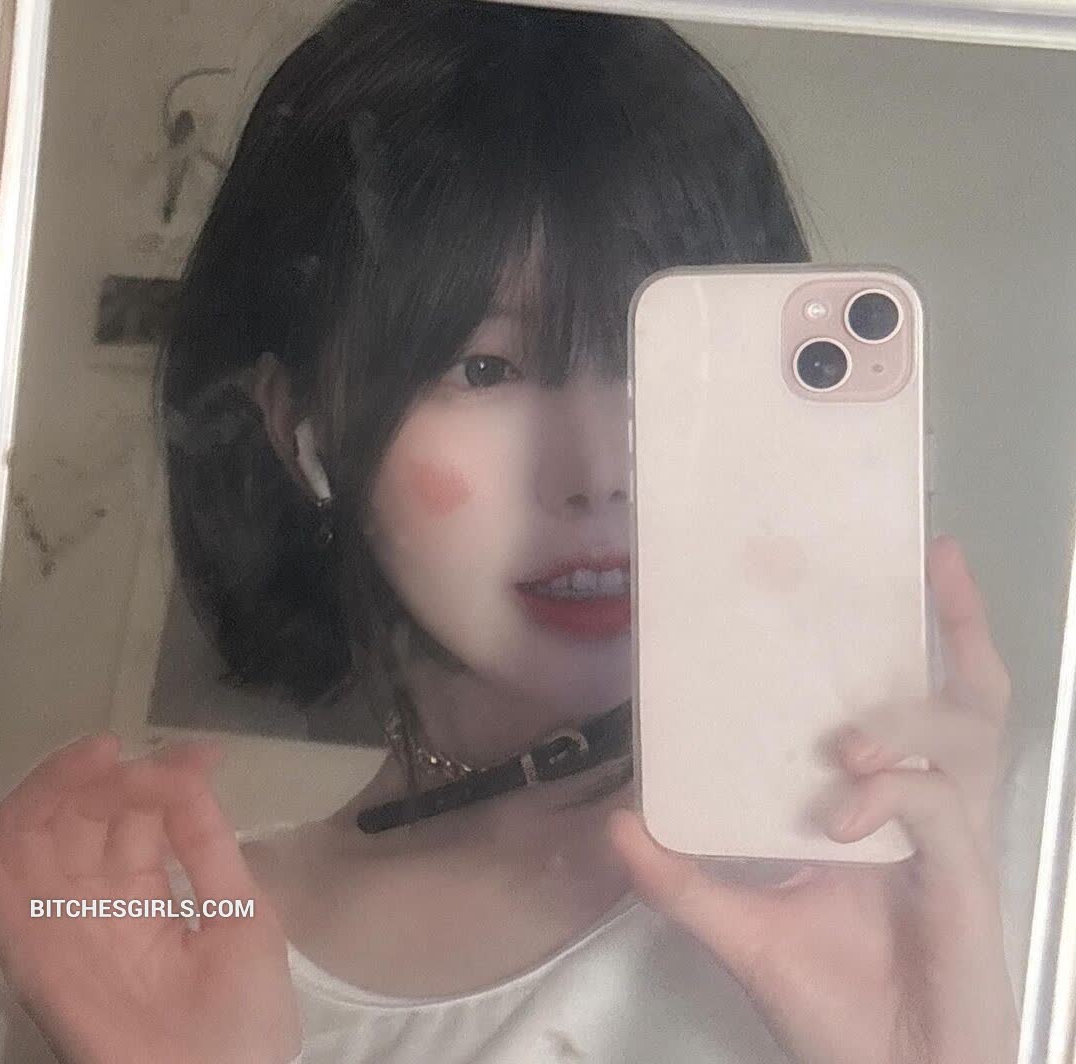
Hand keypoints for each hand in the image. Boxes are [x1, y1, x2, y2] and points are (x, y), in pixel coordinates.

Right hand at [0, 735, 300, 1063]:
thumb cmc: (242, 1018)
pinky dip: (25, 818)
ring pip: (41, 833)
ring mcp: (62, 925)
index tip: (203, 756)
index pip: (141, 821)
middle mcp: (98, 907)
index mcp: (149, 900)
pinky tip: (70, 778)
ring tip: (105, 754)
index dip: (165, 780)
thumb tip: (196, 767)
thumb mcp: (241, 915)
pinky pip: (8, 874)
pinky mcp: (32, 946)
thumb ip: (208, 846)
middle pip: (86, 820)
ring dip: (66, 783)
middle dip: (115, 776)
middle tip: (151, 759)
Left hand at [609, 536, 1017, 1063]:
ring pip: (966, 736)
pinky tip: (843, 819)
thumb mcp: (741, 928)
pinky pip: (941, 809)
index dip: (923, 633)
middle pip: (969, 699)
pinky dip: (893, 797)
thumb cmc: (831, 1007)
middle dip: (960, 625)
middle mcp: (929, 808)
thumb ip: (681, 879)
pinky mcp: (967, 883)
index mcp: (888, 804)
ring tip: (846, 744)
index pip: (916, 702)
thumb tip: (617, 821)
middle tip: (933, 565)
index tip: (909, 565)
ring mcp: (955, 842)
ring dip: (906, 721)